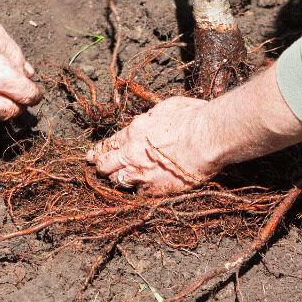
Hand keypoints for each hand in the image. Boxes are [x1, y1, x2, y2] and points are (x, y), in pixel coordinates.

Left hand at [86, 96, 221, 193]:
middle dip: (101, 166)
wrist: (207, 138)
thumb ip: (151, 117)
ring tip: (117, 180)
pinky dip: (139, 190)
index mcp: (134, 131)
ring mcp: (142, 173)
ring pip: (118, 181)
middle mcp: (132, 153)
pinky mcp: (155, 189)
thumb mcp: (166, 108)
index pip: (109, 143)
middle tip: (98, 168)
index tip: (93, 155)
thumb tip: (147, 119)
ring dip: (118, 180)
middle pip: (106, 164)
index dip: (99, 150)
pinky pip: (139, 193)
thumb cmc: (193, 118)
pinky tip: (141, 188)